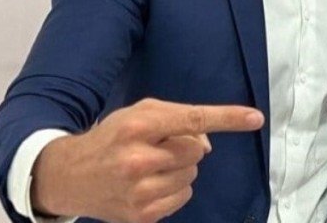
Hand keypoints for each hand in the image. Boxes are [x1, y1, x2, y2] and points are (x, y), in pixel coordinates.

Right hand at [31, 98, 263, 222]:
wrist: (70, 175)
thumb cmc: (112, 138)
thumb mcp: (139, 114)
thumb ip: (178, 119)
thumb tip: (208, 144)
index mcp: (138, 126)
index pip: (192, 119)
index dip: (227, 118)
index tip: (255, 118)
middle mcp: (138, 160)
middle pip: (196, 151)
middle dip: (186, 147)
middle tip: (158, 148)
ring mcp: (139, 192)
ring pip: (192, 176)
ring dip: (180, 170)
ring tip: (152, 167)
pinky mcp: (141, 216)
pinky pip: (183, 197)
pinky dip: (174, 189)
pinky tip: (150, 185)